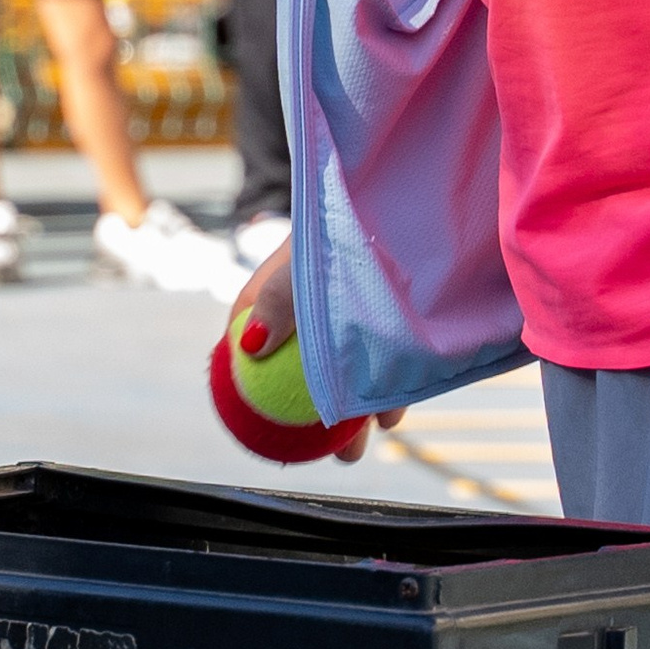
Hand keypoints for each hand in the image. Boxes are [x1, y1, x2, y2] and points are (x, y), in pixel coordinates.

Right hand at [220, 243, 403, 465]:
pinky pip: (382, 359)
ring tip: (353, 446)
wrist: (400, 201)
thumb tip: (250, 346)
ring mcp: (351, 311)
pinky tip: (390, 415)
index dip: (249, 381)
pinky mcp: (388, 315)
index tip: (257, 419)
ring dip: (348, 409)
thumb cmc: (339, 225)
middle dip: (306, 412)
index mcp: (278, 292)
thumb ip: (278, 298)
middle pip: (300, 368)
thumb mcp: (303, 261)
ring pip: (343, 369)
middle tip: (314, 447)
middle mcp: (312, 306)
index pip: (250, 340)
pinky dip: (384, 388)